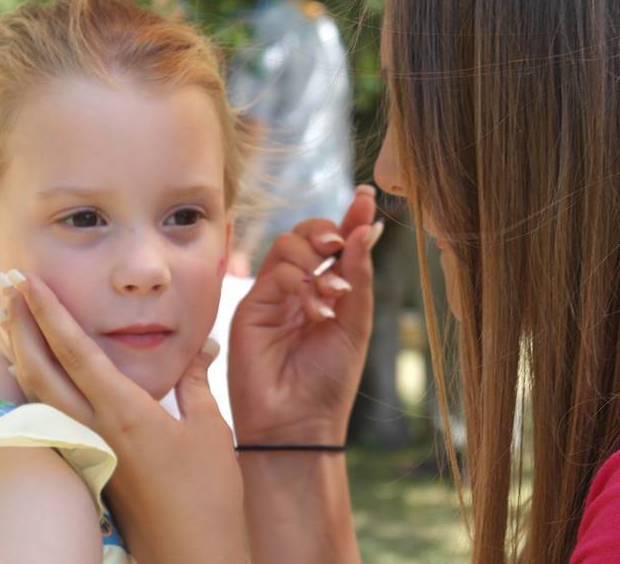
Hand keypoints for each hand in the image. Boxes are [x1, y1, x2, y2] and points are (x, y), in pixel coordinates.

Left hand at [0, 272, 247, 562]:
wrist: (190, 555)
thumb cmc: (208, 494)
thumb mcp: (208, 428)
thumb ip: (196, 380)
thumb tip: (201, 344)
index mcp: (125, 412)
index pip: (75, 350)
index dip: (48, 311)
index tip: (27, 280)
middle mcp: (95, 428)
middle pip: (39, 367)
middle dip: (18, 322)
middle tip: (6, 282)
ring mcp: (86, 448)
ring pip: (36, 392)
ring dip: (18, 350)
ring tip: (3, 318)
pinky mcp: (87, 463)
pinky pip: (48, 411)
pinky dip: (32, 381)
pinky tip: (32, 370)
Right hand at [229, 187, 379, 444]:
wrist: (298, 423)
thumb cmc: (329, 381)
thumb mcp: (356, 324)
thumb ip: (359, 275)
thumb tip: (367, 228)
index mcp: (327, 291)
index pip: (336, 243)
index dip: (349, 218)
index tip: (366, 196)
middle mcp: (298, 288)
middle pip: (305, 234)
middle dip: (325, 230)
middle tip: (339, 246)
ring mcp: (273, 296)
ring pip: (286, 246)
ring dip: (313, 260)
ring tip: (331, 296)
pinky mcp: (251, 307)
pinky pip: (273, 273)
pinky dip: (298, 283)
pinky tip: (314, 311)